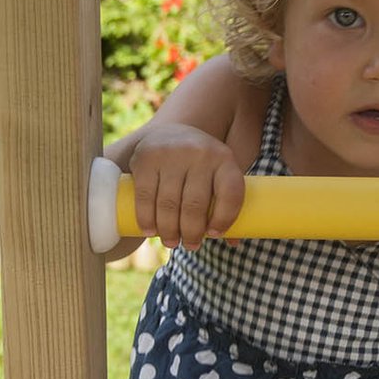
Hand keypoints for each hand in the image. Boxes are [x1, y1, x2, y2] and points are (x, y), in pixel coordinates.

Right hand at [128, 124, 245, 249]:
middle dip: (192, 233)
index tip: (215, 235)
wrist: (172, 132)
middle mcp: (199, 153)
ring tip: (171, 243)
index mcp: (224, 159)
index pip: (230, 193)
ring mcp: (171, 154)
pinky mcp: (146, 158)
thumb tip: (233, 241)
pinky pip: (145, 196)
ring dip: (169, 231)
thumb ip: (227, 203)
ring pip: (168, 204)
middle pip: (195, 205)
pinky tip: (150, 231)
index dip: (224, 219)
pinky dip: (147, 219)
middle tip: (190, 246)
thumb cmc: (201, 165)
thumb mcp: (219, 174)